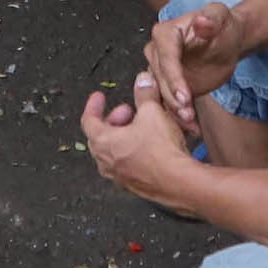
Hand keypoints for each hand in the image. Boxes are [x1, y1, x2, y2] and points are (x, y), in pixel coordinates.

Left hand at [80, 83, 197, 211]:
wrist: (178, 182)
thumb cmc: (161, 148)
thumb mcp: (152, 112)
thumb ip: (145, 94)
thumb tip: (142, 80)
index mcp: (103, 142)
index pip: (88, 120)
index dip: (93, 105)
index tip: (99, 96)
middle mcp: (106, 162)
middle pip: (100, 136)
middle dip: (114, 120)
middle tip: (130, 110)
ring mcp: (119, 177)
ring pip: (114, 152)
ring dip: (124, 137)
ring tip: (141, 128)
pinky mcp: (134, 186)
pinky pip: (127, 164)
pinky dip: (133, 152)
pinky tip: (151, 146)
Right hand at [142, 0, 247, 131]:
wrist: (226, 41)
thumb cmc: (224, 26)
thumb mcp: (221, 17)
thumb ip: (212, 19)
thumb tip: (201, 21)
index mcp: (164, 33)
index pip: (166, 59)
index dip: (174, 79)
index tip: (185, 97)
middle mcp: (156, 52)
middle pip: (160, 80)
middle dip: (173, 99)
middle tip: (188, 115)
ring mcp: (160, 71)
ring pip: (160, 95)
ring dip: (174, 111)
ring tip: (190, 124)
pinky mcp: (168, 86)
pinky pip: (168, 103)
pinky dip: (178, 117)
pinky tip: (191, 128)